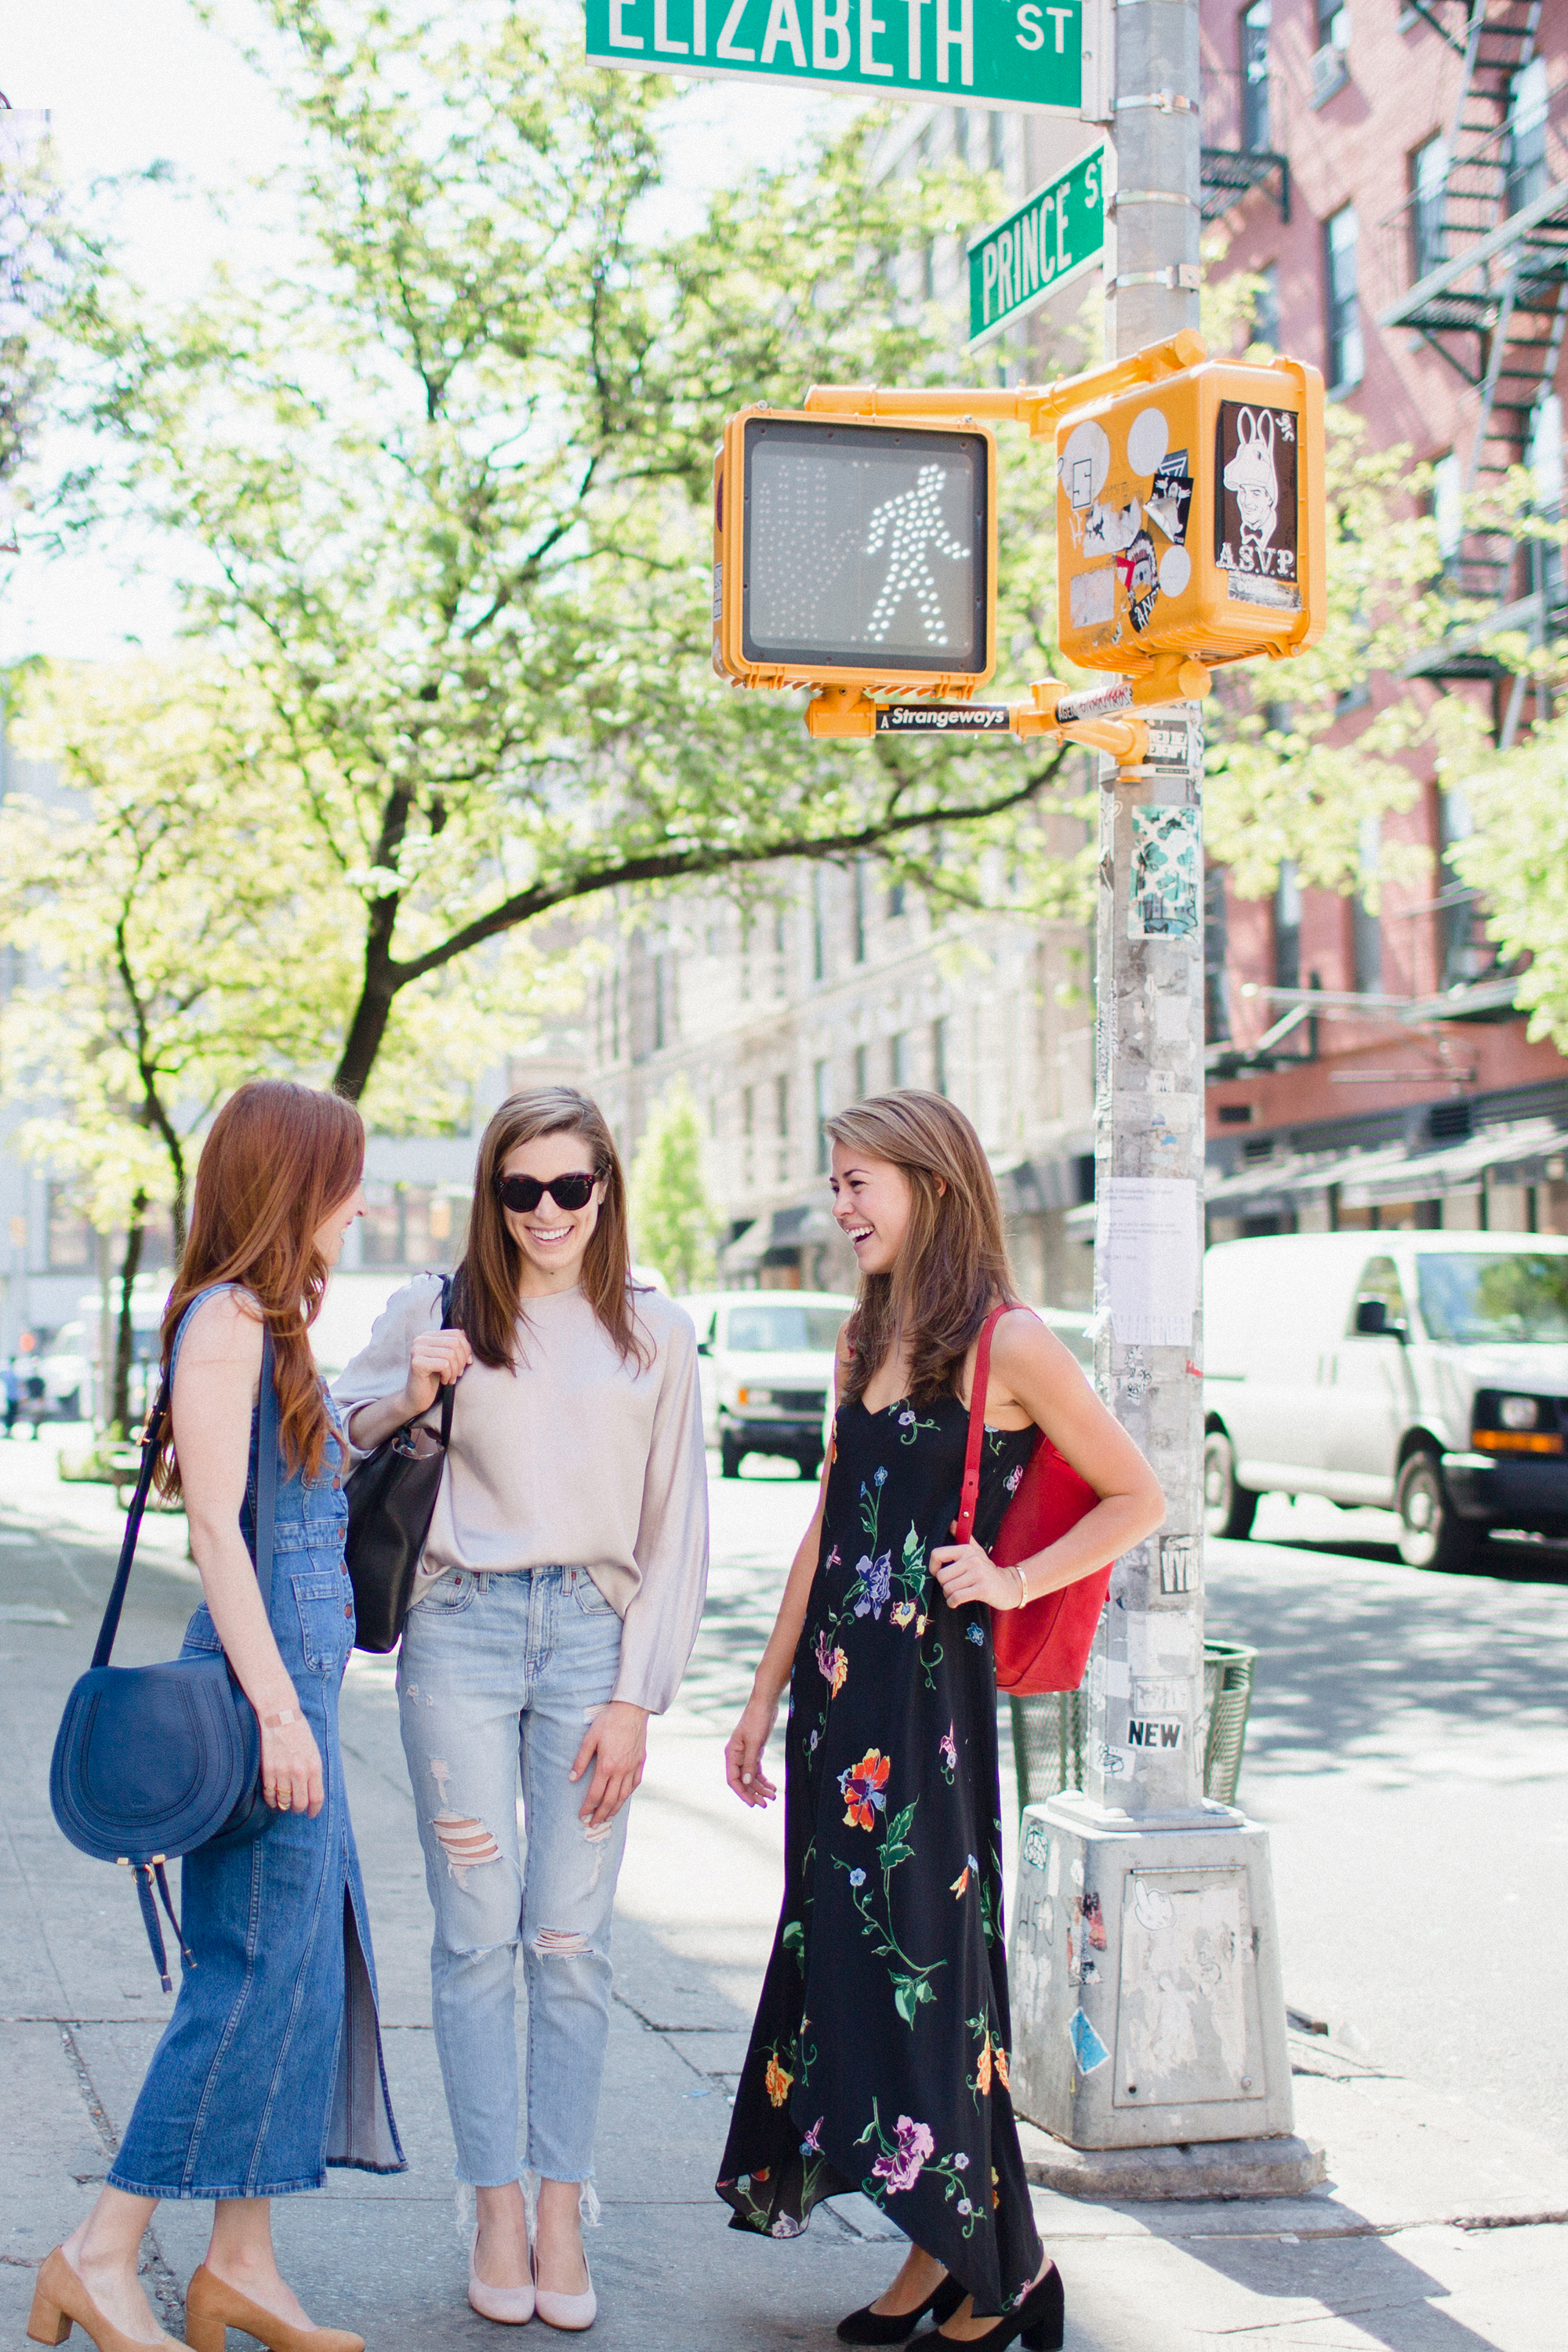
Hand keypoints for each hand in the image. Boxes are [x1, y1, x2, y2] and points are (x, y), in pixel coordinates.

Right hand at [259, 1703, 324, 1815]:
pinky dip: (271, 1799)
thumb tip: (312, 1792)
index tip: (311, 1813)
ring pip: (283, 1801)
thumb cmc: (299, 1732)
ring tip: (284, 1803)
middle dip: (298, 1809)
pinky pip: (269, 1794)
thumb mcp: (313, 1750)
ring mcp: (282, 1772)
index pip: (316, 1798)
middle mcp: (299, 1771)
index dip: (314, 1810)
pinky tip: (273, 1798)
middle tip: (297, 1808)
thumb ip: (313, 1771)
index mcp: (314, 1766)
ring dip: (284, 1805)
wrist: (279, 1715)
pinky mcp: (267, 1770)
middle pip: (299, 1804)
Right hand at [404, 1328, 472, 1417]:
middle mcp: (420, 1340)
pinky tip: (444, 1381)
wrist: (416, 1398)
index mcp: (428, 1336)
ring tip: (451, 1379)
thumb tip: (466, 1332)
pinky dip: (448, 1375)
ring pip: (450, 1354)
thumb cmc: (434, 1379)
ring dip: (455, 1370)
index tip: (467, 1363)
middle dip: (462, 1360)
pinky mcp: (417, 1363)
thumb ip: (454, 1345)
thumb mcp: (447, 1359)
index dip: (467, 1348)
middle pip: (455, 1342)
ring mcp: (417, 1350)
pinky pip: (444, 1365)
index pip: (456, 1333)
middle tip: (459, 1373)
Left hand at [569, 1701, 648, 1828]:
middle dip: (601, 1814)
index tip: (582, 1816)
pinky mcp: (640, 1761)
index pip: (595, 1794)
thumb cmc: (608, 1721)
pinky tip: (623, 1798)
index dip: (588, 1807)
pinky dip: (628, 1794)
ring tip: (607, 1817)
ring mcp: (633, 1767)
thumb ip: (580, 1760)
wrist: (632, 1709)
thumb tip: (572, 1778)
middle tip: (594, 1824)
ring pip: (624, 1795)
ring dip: (615, 1809)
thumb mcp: (590, 1738)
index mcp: (607, 1766)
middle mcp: (621, 1770)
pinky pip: (635, 1783)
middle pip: (610, 1800)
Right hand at [725, 1690, 779, 1807]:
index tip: (753, 1804)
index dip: (742, 1793)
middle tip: (765, 1804)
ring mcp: (746, 1755)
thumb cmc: (757, 1720)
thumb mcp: (755, 1743)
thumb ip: (750, 1763)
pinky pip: (757, 1770)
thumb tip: (747, 1782)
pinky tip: (772, 1786)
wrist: (765, 1704)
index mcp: (731, 1754)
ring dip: (761, 1788)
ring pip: (751, 1777)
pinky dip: (764, 1779)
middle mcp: (736, 1756)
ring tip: (773, 1796)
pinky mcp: (755, 1752)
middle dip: (754, 1793)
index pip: (733, 1779)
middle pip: (743, 1781)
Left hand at [929, 1534, 1020, 1612]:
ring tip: (956, 1594)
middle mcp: (972, 1559)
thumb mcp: (977, 1551)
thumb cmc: (988, 1570)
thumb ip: (964, 1537)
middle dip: (944, 1585)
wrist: (1010, 1586)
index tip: (938, 1573)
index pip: (937, 1554)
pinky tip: (955, 1603)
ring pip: (948, 1588)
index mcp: (966, 1549)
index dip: (933, 1567)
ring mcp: (978, 1574)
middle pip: (941, 1576)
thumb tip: (951, 1522)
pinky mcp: (982, 1589)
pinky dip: (952, 1602)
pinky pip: (957, 1597)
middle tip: (952, 1587)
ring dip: (949, 1595)